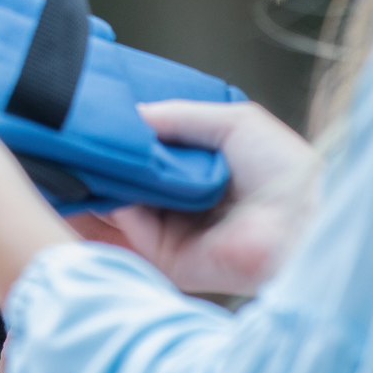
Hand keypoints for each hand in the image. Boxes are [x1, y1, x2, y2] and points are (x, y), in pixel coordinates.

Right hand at [68, 100, 317, 296]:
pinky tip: (91, 184)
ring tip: (68, 159)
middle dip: (99, 166)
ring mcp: (172, 234)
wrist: (304, 217)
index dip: (119, 144)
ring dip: (94, 187)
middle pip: (126, 185)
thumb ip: (178, 116)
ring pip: (118, 208)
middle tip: (68, 142)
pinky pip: (126, 234)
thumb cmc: (282, 169)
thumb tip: (132, 112)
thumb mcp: (230, 121)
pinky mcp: (168, 260)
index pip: (146, 159)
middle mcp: (181, 205)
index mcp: (198, 174)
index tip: (89, 123)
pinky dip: (105, 210)